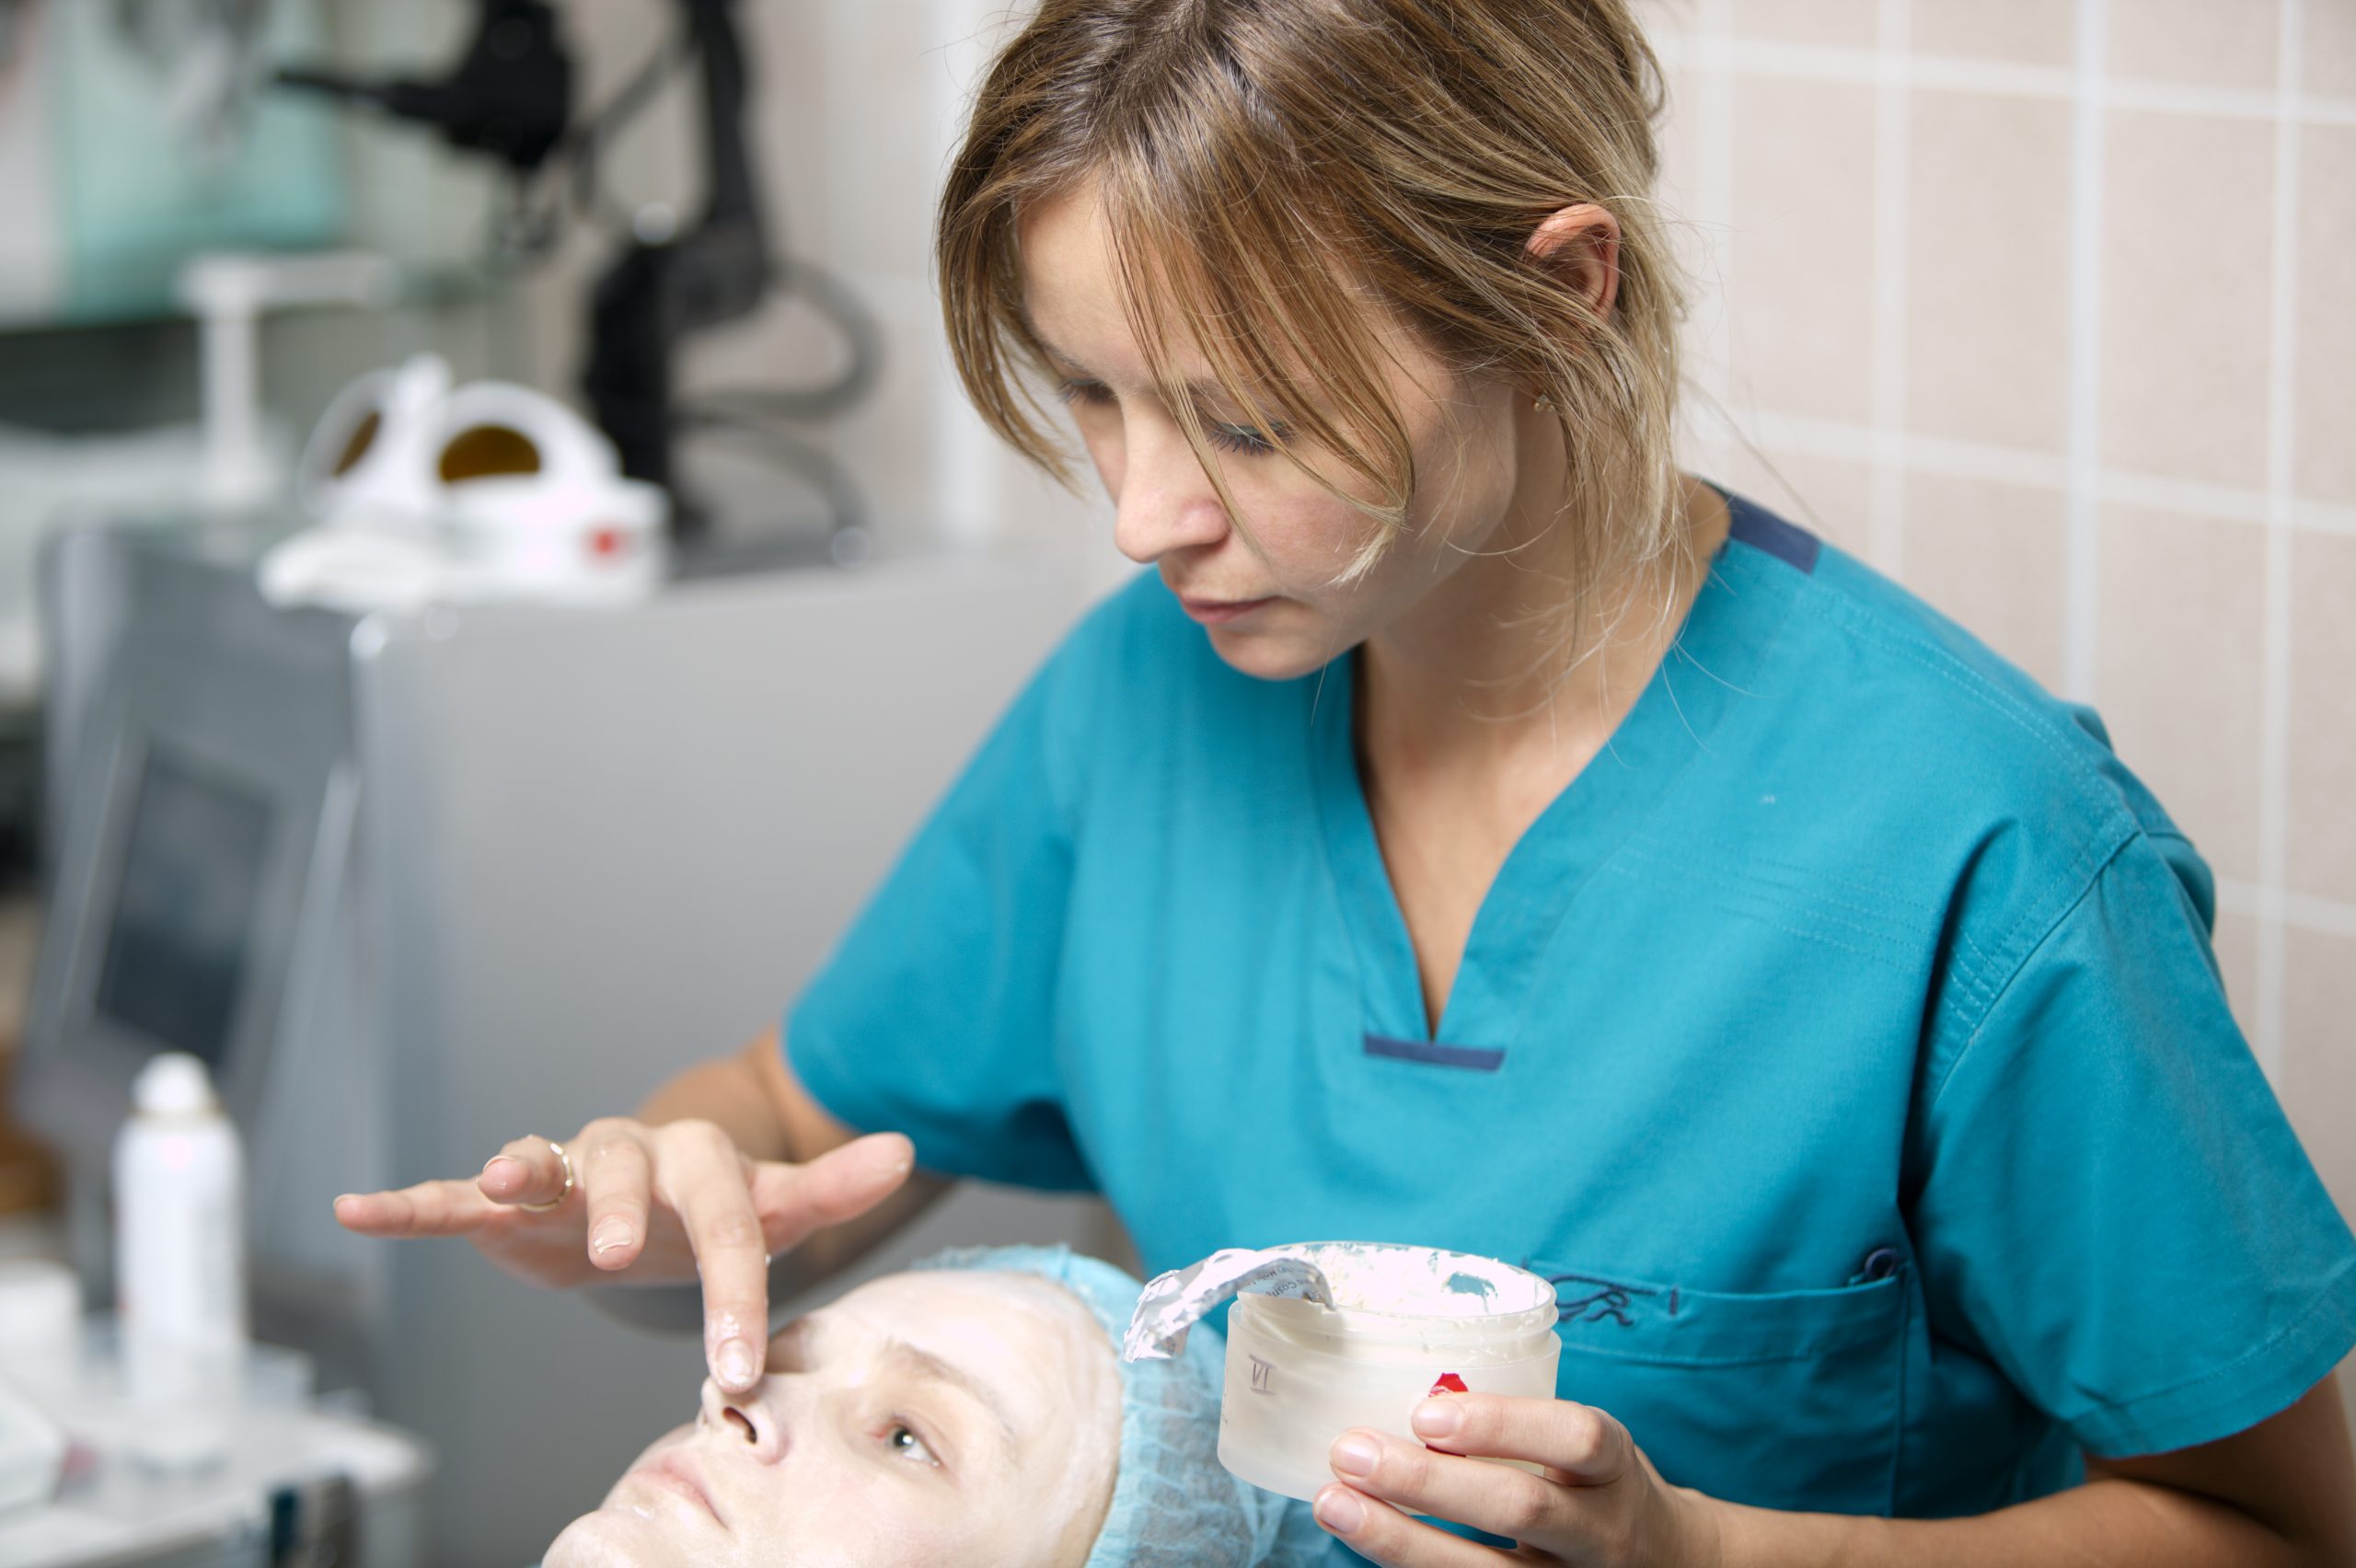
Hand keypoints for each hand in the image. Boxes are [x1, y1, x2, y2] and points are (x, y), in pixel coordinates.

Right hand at [332, 1119, 913, 1393]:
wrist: (652, 1206)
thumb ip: (835, 1186)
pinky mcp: (504, 1202)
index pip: (726, 1224)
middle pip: (628, 1174)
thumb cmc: (718, 1210)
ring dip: (518, 1169)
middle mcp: (628, 1155)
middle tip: (617, 1254)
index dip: (734, 1291)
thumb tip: (908, 1147)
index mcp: (701, 1163)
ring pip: (541, 1163)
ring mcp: (561, 1171)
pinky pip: (451, 1197)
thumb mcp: (777, 1207)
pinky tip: (356, 1210)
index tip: (738, 1366)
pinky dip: (408, 1203)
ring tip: (497, 1180)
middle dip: (622, 1212)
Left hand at [1313, 1392, 1724, 1566]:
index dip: (1500, 1423)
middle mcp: (1602, 1531)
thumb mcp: (1583, 1451)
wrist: (1669, 1565)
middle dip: (1427, 1481)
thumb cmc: (1597, 1492)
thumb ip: (1516, 1431)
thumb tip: (1401, 1406)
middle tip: (1351, 1453)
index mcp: (1613, 1469)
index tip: (1423, 1413)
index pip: (1575, 1438)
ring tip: (1335, 1505)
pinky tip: (1369, 1550)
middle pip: (1521, 1507)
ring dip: (1401, 1540)